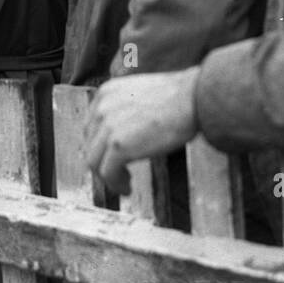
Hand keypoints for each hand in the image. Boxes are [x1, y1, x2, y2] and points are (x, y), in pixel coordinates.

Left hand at [85, 68, 201, 195]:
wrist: (193, 99)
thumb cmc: (177, 99)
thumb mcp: (141, 95)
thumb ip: (124, 110)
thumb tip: (121, 136)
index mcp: (106, 93)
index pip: (91, 127)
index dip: (100, 146)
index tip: (111, 158)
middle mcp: (102, 107)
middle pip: (91, 145)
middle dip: (103, 162)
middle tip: (119, 173)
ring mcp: (108, 126)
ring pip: (94, 162)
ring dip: (108, 176)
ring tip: (124, 183)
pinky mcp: (118, 146)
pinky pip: (107, 173)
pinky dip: (115, 184)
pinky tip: (127, 188)